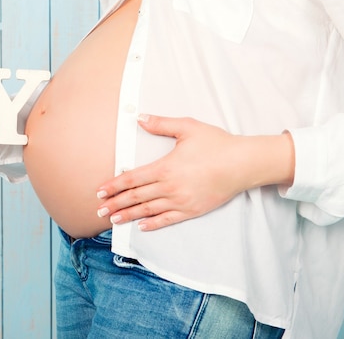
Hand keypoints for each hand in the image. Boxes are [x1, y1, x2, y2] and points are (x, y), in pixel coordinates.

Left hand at [96, 114, 294, 230]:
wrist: (243, 164)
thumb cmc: (217, 144)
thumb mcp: (188, 128)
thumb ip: (161, 124)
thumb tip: (140, 118)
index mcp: (165, 167)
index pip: (132, 179)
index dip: (114, 185)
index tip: (100, 191)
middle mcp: (170, 187)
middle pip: (136, 197)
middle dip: (116, 204)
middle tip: (99, 210)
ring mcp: (181, 201)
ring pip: (148, 210)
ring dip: (129, 216)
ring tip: (113, 220)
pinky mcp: (192, 210)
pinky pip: (168, 219)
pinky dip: (153, 224)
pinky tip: (142, 226)